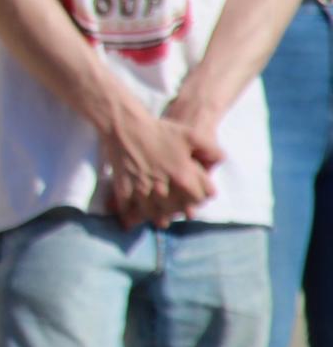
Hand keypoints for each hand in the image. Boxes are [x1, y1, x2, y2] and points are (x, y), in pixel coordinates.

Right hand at [99, 106, 219, 229]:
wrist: (126, 125)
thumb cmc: (160, 130)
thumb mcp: (191, 135)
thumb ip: (212, 149)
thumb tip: (222, 159)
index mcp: (182, 176)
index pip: (199, 198)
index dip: (201, 197)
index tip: (200, 197)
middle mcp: (163, 187)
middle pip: (176, 209)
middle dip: (180, 210)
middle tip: (182, 211)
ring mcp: (142, 188)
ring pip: (153, 212)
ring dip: (158, 217)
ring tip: (162, 220)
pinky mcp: (124, 187)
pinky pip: (128, 205)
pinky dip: (130, 212)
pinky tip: (133, 213)